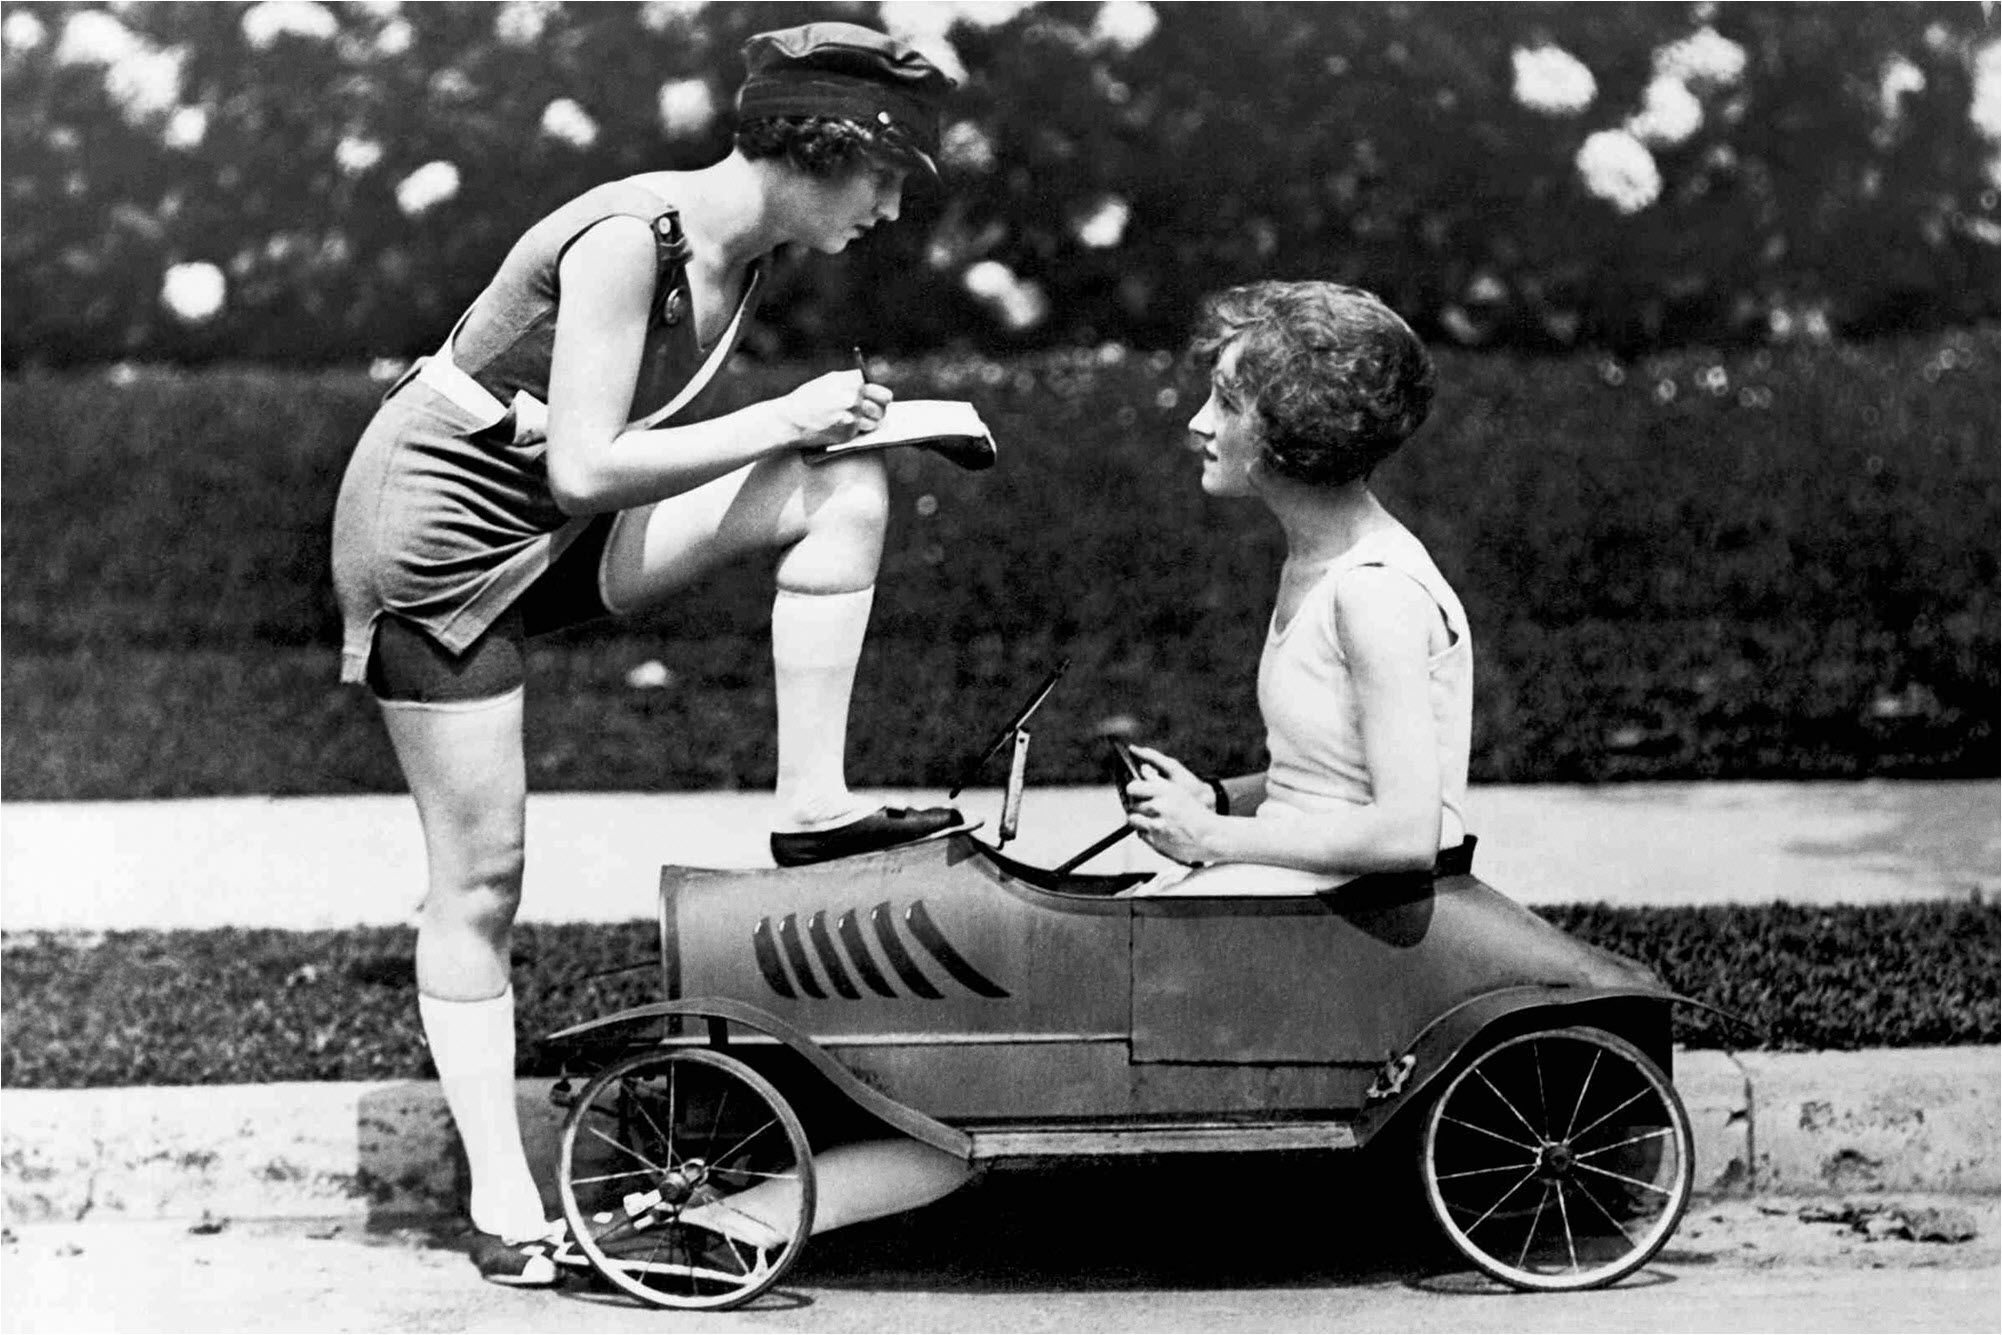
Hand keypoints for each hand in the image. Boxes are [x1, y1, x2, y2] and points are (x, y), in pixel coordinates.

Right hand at [773, 371, 893, 449]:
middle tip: (870, 413)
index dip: (880, 399)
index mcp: (853, 381)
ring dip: (867, 423)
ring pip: (874, 423)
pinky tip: (839, 426)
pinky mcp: (848, 433)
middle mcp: (855, 398)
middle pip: (883, 409)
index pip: (883, 393)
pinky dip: (853, 431)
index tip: (877, 402)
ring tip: (851, 420)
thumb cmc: (809, 398)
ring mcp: (852, 416)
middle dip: (878, 411)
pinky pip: (860, 433)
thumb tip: (872, 388)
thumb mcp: (830, 381)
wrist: (790, 419)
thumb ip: (852, 382)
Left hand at [1123, 748, 1224, 865]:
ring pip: (1133, 819)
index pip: (1133, 787)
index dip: (1133, 790)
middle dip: (1137, 806)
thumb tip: (1142, 768)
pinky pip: (1140, 833)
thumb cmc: (1193, 812)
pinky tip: (1158, 830)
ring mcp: (1156, 824)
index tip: (1135, 792)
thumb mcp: (1178, 791)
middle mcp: (1158, 806)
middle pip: (1132, 804)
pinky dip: (1146, 832)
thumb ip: (1157, 780)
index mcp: (1164, 790)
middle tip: (1148, 809)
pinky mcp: (1155, 840)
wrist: (1209, 836)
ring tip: (1152, 820)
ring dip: (1139, 819)